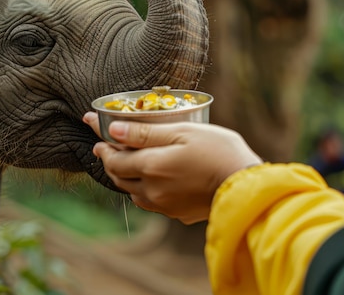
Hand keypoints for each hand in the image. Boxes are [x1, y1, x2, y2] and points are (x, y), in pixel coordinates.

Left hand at [82, 112, 262, 223]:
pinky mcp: (176, 214)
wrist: (248, 188)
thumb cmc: (219, 152)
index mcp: (151, 167)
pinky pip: (149, 202)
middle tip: (106, 147)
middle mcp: (151, 190)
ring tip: (126, 162)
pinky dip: (142, 189)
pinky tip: (150, 180)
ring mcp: (163, 205)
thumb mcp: (182, 132)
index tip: (95, 134)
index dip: (102, 146)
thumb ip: (145, 132)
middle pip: (118, 176)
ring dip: (124, 176)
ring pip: (132, 191)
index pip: (113, 158)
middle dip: (109, 161)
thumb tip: (112, 129)